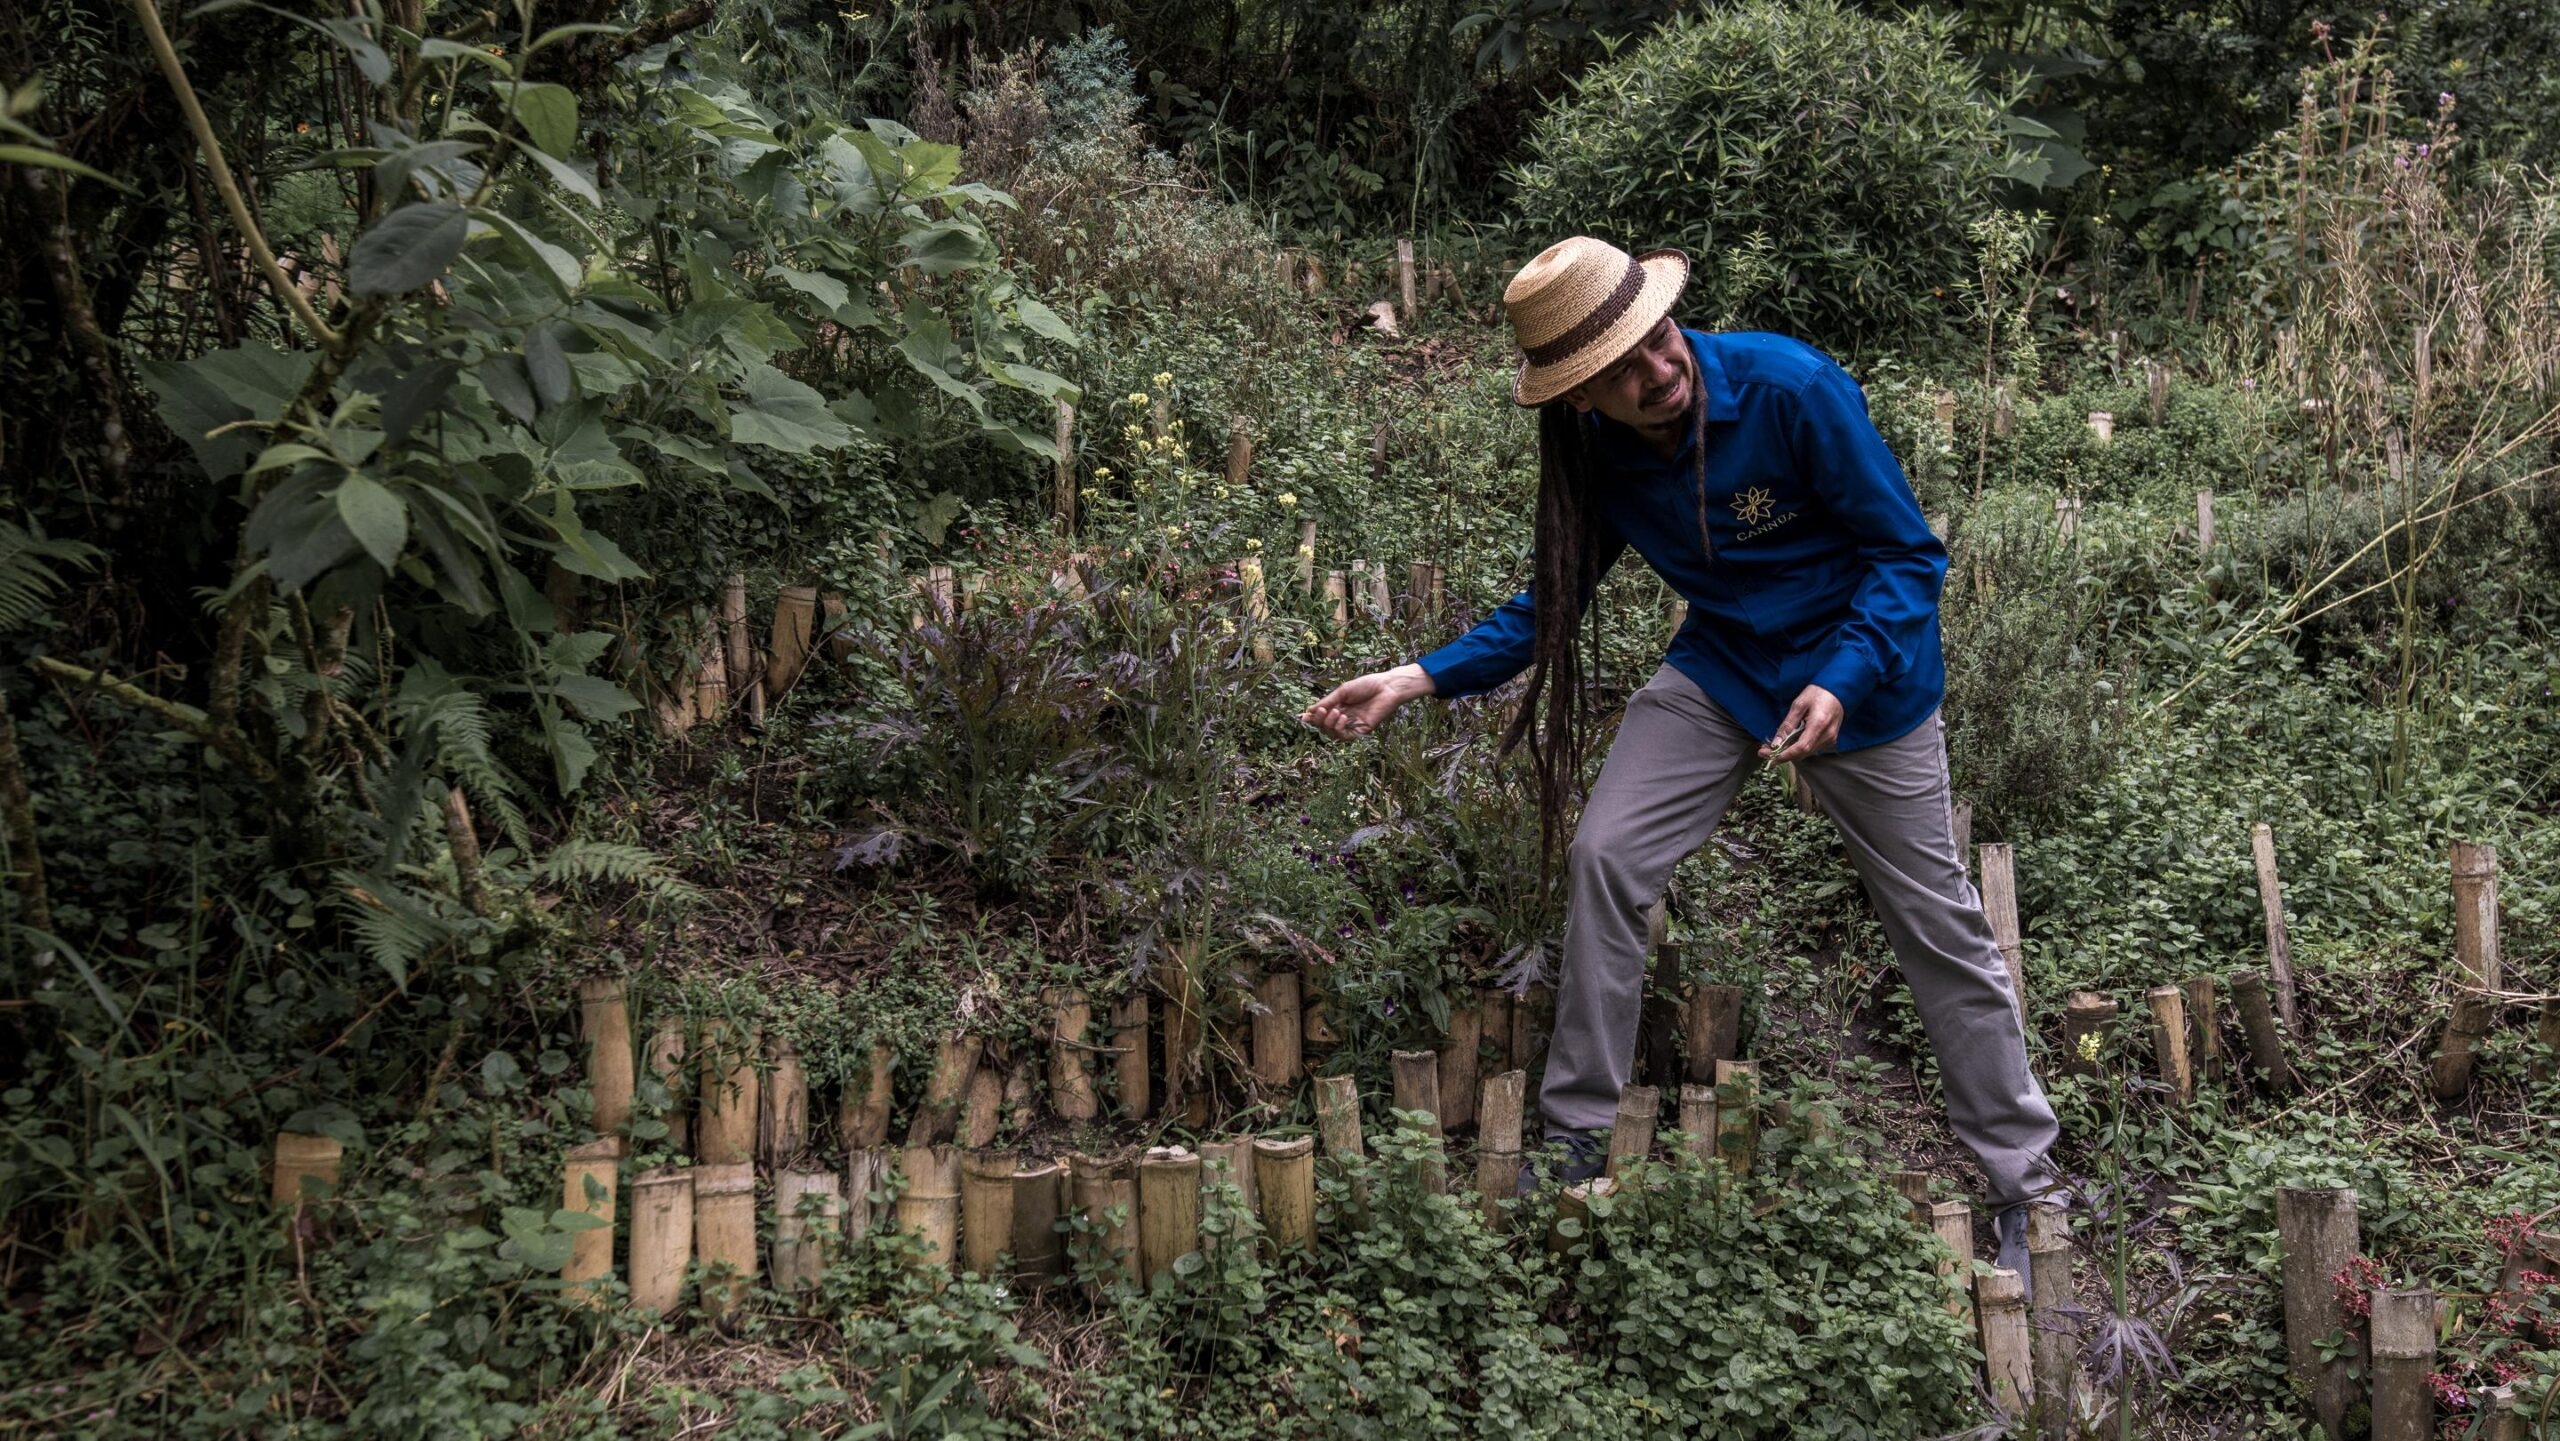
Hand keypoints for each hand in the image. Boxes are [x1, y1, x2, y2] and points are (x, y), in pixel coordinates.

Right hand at [1301, 664, 1434, 740]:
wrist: (1386, 687)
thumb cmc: (1366, 685)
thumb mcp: (1343, 691)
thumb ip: (1327, 701)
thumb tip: (1308, 711)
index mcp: (1339, 707)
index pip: (1321, 716)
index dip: (1312, 718)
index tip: (1303, 717)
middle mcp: (1344, 718)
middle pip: (1324, 727)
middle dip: (1319, 720)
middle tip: (1321, 711)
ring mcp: (1352, 725)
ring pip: (1332, 733)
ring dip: (1329, 724)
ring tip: (1336, 712)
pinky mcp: (1361, 731)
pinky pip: (1345, 736)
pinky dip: (1339, 729)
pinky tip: (1342, 718)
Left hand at [1759, 684, 1842, 762]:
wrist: (1838, 690)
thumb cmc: (1818, 693)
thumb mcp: (1799, 704)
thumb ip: (1788, 724)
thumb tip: (1776, 743)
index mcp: (1819, 724)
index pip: (1801, 747)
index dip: (1785, 755)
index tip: (1769, 756)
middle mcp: (1827, 735)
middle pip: (1803, 753)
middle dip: (1783, 755)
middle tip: (1764, 751)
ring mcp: (1830, 739)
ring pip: (1806, 753)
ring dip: (1790, 752)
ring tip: (1774, 746)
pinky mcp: (1830, 740)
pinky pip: (1811, 748)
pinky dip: (1798, 748)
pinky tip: (1789, 742)